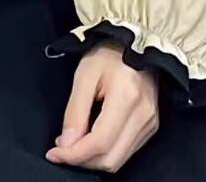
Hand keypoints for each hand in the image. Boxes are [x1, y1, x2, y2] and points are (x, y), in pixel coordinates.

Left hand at [45, 39, 159, 171]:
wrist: (136, 44)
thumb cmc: (108, 55)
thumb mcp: (84, 74)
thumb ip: (75, 111)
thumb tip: (66, 144)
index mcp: (127, 96)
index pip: (100, 142)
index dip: (74, 154)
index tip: (54, 153)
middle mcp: (143, 114)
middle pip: (111, 158)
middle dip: (82, 160)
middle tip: (62, 149)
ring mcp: (150, 122)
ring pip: (118, 160)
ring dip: (93, 159)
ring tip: (75, 144)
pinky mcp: (151, 126)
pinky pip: (126, 152)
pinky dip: (105, 152)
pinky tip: (91, 139)